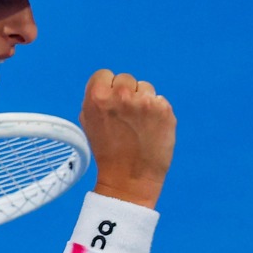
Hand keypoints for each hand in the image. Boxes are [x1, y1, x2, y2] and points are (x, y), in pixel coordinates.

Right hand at [79, 70, 175, 208]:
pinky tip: (151, 129)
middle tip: (126, 117)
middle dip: (127, 93)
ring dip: (143, 101)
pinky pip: (160, 101)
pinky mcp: (164, 110)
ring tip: (139, 125)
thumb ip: (95, 100)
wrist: (130, 178)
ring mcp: (145, 102)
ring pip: (145, 88)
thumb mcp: (88, 122)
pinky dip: (157, 113)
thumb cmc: (108, 152)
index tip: (111, 102)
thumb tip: (107, 86)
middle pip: (126, 78)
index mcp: (98, 97)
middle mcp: (121, 95)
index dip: (108, 88)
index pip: (104, 74)